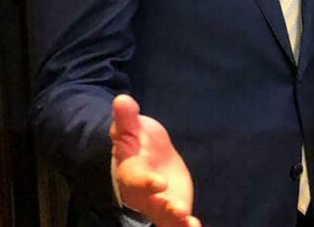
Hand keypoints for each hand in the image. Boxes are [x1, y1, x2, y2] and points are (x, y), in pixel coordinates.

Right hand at [111, 94, 201, 226]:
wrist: (142, 158)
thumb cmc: (134, 142)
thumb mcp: (130, 128)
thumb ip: (127, 118)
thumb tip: (122, 99)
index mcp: (131, 172)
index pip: (137, 179)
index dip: (146, 181)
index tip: (159, 182)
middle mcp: (142, 194)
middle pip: (151, 204)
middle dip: (164, 208)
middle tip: (178, 210)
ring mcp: (157, 204)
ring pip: (165, 217)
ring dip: (176, 221)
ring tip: (190, 225)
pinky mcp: (171, 209)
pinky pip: (177, 222)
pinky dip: (186, 226)